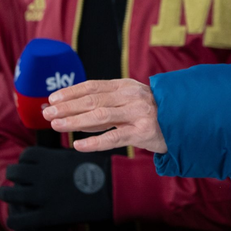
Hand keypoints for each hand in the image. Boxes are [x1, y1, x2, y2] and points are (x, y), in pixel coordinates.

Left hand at [0, 147, 111, 230]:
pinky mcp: (46, 215)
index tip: (28, 167)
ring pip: (10, 193)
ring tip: (9, 197)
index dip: (25, 161)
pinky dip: (15, 219)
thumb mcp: (82, 155)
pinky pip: (19, 219)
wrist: (114, 187)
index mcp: (52, 157)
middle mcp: (42, 174)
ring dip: (7, 194)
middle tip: (16, 182)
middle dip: (13, 176)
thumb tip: (56, 159)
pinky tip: (18, 219)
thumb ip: (63, 157)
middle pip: (14, 171)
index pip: (26, 155)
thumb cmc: (102, 170)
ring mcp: (42, 195)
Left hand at [43, 78, 166, 153]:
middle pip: (93, 99)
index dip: (72, 91)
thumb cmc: (151, 112)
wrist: (182, 121)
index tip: (54, 97)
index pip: (94, 86)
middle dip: (68, 106)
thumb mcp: (131, 100)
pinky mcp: (143, 132)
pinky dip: (94, 142)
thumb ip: (107, 103)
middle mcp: (132, 96)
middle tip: (48, 112)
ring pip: (100, 116)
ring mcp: (138, 113)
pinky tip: (79, 145)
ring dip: (75, 121)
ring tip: (57, 124)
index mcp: (127, 85)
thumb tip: (72, 109)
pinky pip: (114, 137)